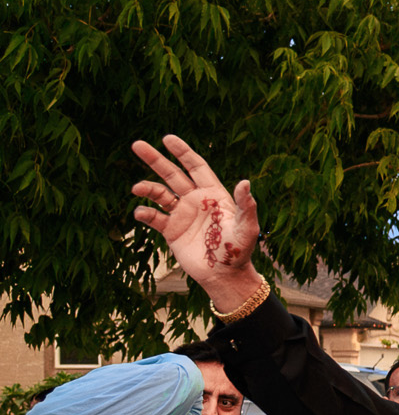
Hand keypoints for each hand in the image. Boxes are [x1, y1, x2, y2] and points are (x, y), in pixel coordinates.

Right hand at [129, 136, 264, 305]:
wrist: (224, 275)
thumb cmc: (240, 251)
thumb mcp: (246, 227)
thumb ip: (246, 205)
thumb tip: (245, 182)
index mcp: (214, 194)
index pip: (196, 167)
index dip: (183, 152)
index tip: (167, 138)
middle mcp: (196, 200)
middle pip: (172, 174)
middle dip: (156, 160)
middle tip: (137, 145)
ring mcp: (182, 214)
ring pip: (159, 193)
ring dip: (147, 188)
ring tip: (137, 188)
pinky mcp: (171, 230)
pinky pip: (154, 217)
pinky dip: (145, 213)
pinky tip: (142, 212)